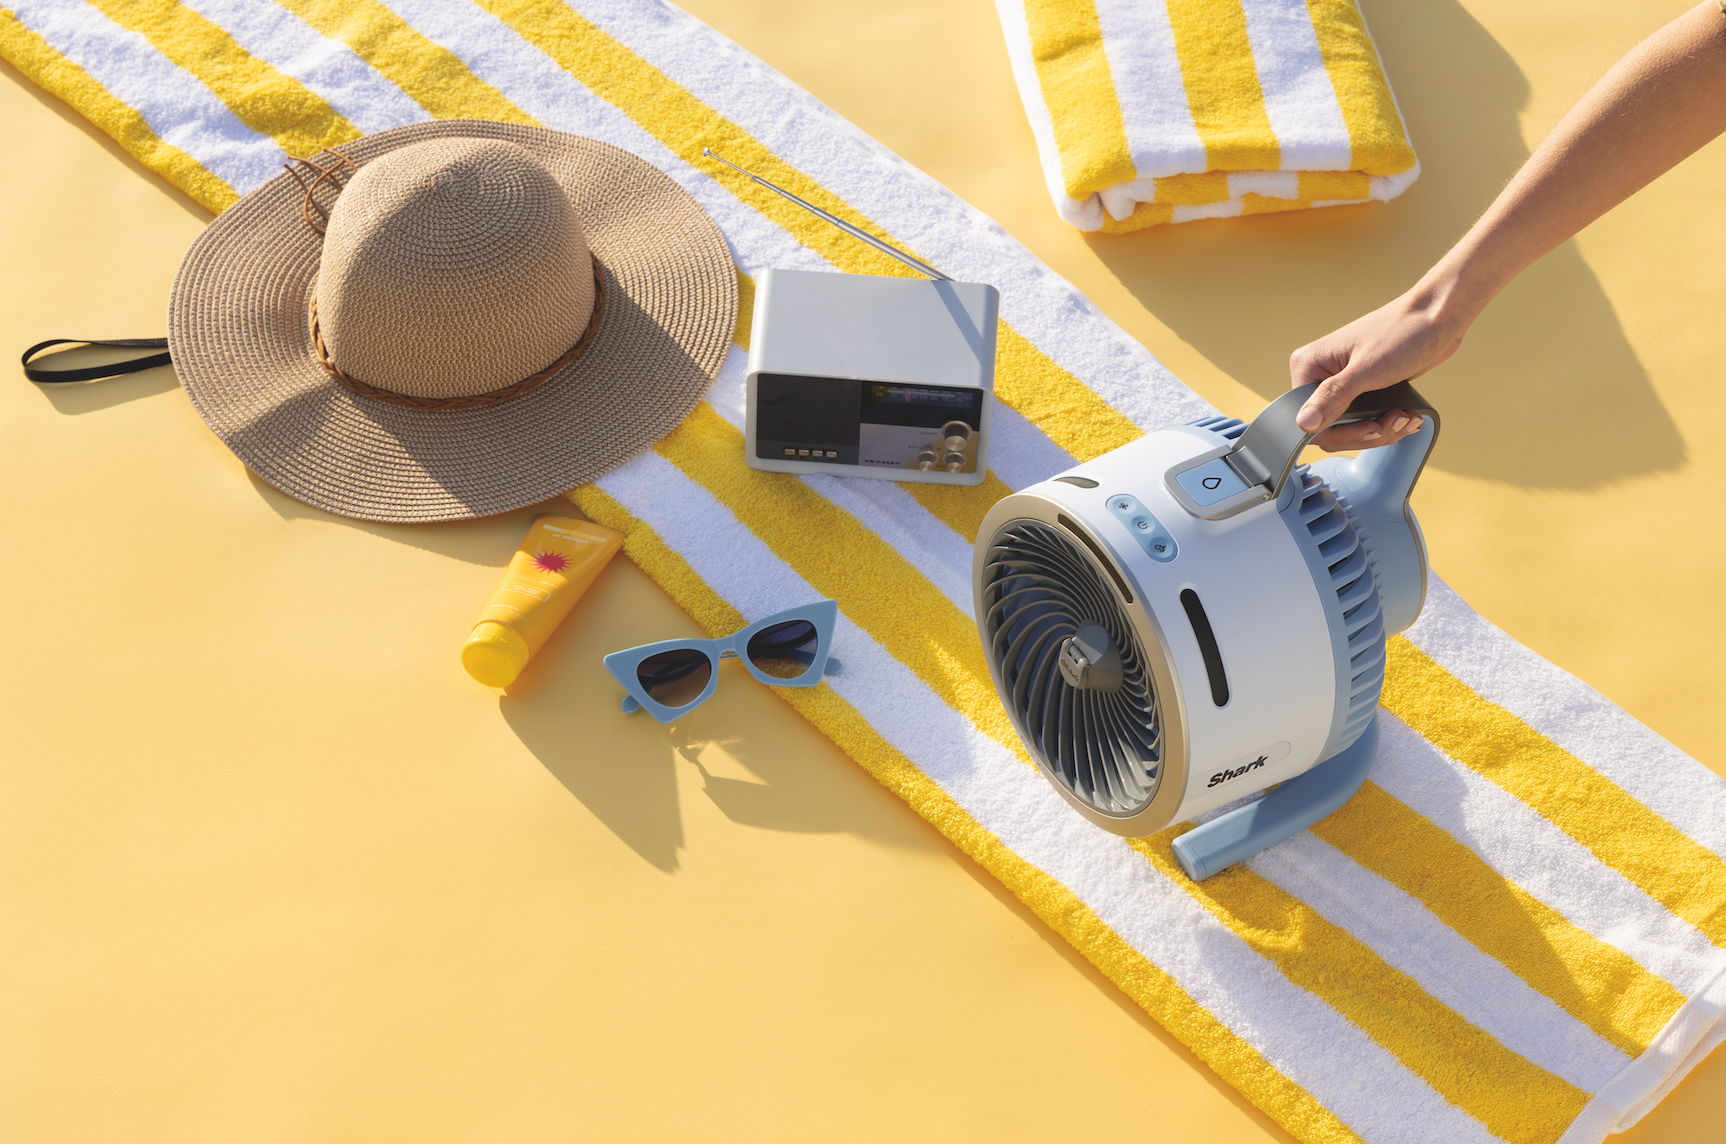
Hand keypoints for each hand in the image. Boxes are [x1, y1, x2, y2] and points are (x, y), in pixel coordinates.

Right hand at [1288, 288, 1465, 450]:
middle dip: (1367, 432)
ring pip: (1350, 428)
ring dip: (1382, 430)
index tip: (1372, 428)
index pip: (1308, 421)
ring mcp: (1341, 383)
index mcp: (1310, 366)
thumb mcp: (1367, 368)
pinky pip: (1365, 421)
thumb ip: (1333, 396)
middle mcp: (1321, 375)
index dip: (1340, 432)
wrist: (1437, 316)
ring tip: (1406, 416)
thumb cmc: (1404, 330)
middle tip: (1394, 421)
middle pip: (1330, 429)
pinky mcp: (1362, 389)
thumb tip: (1303, 423)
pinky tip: (1406, 415)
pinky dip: (1388, 424)